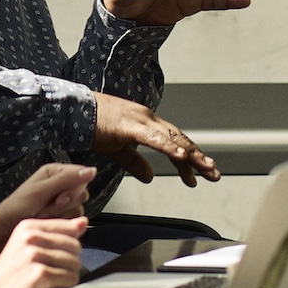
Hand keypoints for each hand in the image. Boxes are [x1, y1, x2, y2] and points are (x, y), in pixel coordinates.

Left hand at [0, 162, 94, 227]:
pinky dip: (60, 224)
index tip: (60, 199)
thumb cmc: (16, 209)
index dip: (74, 189)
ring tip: (42, 217)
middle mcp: (60, 185)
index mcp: (54, 172)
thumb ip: (67, 180)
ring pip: (78, 209)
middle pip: (81, 194)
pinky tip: (46, 224)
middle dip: (66, 205)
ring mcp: (61, 203)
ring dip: (60, 216)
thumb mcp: (41, 191)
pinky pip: (73, 221)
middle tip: (47, 208)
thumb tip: (92, 170)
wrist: (2, 232)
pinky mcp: (60, 218)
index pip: (81, 176)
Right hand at [0, 216, 87, 287]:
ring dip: (67, 276)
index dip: (70, 246)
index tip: (60, 255)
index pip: (69, 228)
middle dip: (69, 262)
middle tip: (54, 271)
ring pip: (74, 263)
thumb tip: (83, 222)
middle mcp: (30, 238)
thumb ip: (55, 233)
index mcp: (28, 227)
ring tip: (51, 280)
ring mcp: (34, 255)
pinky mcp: (39, 274)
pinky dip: (64, 286)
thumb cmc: (9, 273)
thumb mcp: (26, 245)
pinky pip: (70, 278)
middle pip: (75, 246)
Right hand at [93, 93, 219, 185]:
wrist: (72, 110)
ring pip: (173, 138)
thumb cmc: (92, 127)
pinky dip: (169, 146)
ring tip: (206, 168)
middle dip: (198, 158)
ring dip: (191, 155)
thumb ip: (134, 162)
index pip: (174, 142)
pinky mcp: (130, 125)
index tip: (201, 174)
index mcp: (146, 124)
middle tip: (214, 174)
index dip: (189, 158)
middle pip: (179, 140)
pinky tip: (182, 156)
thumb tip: (150, 177)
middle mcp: (149, 118)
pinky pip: (154, 138)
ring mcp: (141, 119)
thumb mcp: (117, 149)